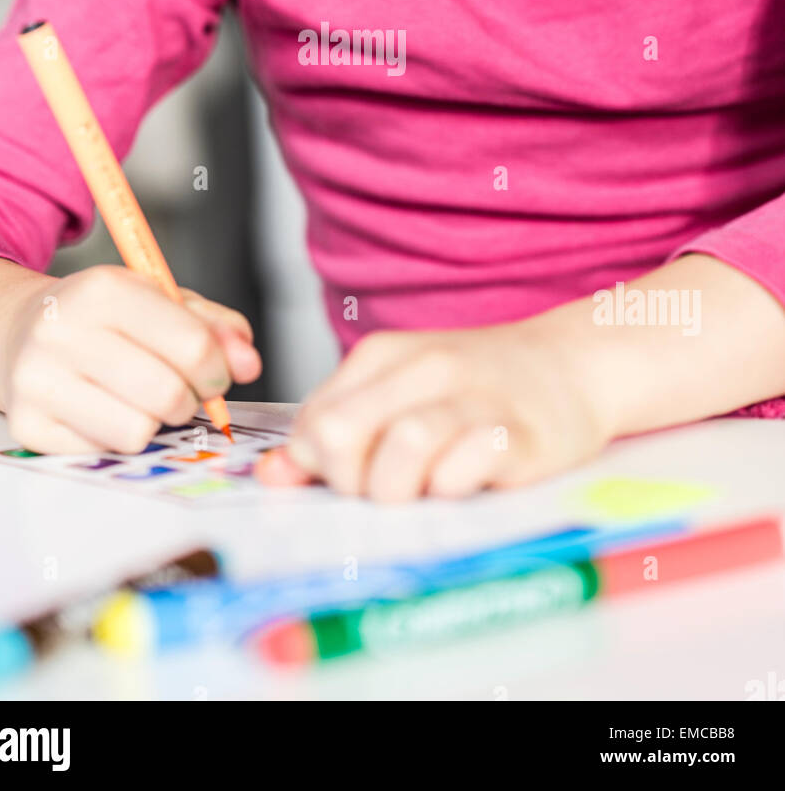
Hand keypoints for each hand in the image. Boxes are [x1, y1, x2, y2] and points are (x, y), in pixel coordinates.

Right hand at [2, 264, 261, 453]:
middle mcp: (63, 331)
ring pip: (137, 431)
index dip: (218, 370)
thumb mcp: (160, 301)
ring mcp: (39, 380)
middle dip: (187, 400)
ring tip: (137, 398)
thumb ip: (214, 328)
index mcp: (103, 289)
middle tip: (176, 389)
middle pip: (168, 395)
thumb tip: (248, 363)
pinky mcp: (28, 425)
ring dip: (152, 422)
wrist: (18, 331)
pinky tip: (102, 410)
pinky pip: (104, 450)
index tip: (213, 374)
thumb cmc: (102, 318)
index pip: (192, 346)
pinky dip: (115, 436)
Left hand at [256, 323, 610, 501]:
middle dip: (347, 482)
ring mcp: (474, 399)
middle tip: (380, 490)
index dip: (319, 466)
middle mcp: (425, 368)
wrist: (572, 364)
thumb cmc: (476, 386)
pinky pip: (464, 470)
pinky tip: (466, 481)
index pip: (313, 422)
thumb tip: (273, 474)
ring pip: (401, 449)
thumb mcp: (398, 391)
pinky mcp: (519, 436)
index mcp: (383, 356)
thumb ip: (336, 427)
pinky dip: (453, 489)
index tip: (351, 475)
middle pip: (340, 434)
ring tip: (425, 488)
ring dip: (401, 490)